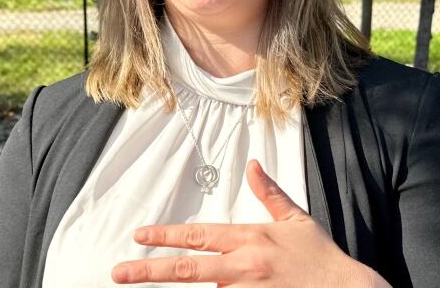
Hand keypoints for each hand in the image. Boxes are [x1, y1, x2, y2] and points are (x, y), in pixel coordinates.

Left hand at [111, 159, 389, 286]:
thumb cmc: (320, 258)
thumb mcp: (295, 220)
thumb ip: (270, 193)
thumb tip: (252, 164)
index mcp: (249, 239)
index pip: (197, 235)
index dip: (165, 235)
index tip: (139, 236)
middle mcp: (242, 266)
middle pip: (186, 268)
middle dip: (148, 270)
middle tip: (118, 271)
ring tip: (139, 286)